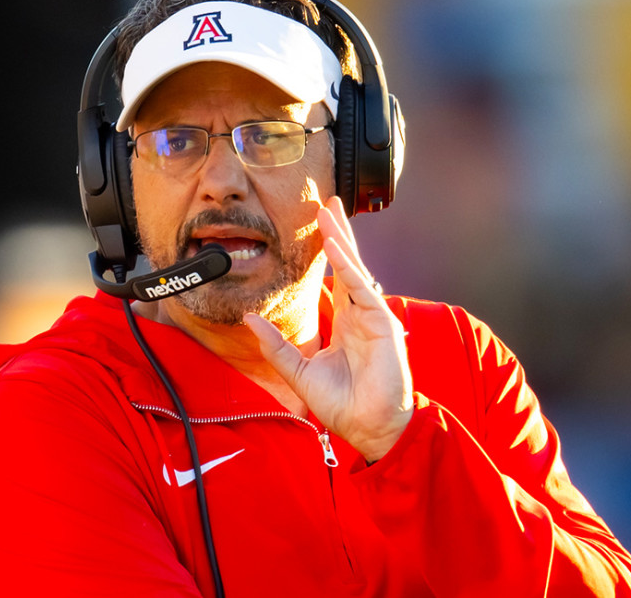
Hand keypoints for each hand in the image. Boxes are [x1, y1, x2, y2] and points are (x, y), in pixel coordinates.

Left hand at [244, 196, 412, 461]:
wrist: (368, 428)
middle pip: (348, 264)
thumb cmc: (343, 404)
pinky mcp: (382, 325)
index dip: (326, 252)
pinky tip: (336, 247)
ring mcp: (373, 317)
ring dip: (341, 239)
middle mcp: (360, 314)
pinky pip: (362, 289)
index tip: (316, 226)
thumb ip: (276, 345)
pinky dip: (349, 267)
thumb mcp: (299, 372)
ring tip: (329, 212)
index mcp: (345, 323)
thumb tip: (249, 319)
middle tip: (325, 202)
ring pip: (356, 269)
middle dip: (336, 232)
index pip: (335, 277)